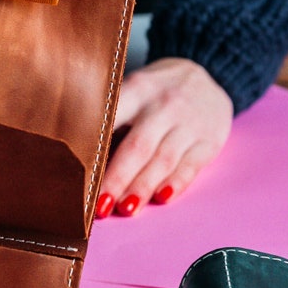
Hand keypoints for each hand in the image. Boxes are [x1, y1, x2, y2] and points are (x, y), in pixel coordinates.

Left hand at [95, 58, 232, 217]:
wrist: (209, 78)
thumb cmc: (157, 90)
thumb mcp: (135, 88)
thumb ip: (114, 115)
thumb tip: (84, 154)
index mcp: (138, 88)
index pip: (112, 117)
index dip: (95, 146)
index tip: (78, 171)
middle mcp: (164, 105)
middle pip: (137, 147)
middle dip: (117, 179)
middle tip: (99, 205)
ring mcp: (189, 123)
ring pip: (163, 160)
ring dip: (142, 187)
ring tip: (125, 209)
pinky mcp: (209, 141)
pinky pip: (191, 166)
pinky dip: (176, 183)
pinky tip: (161, 198)